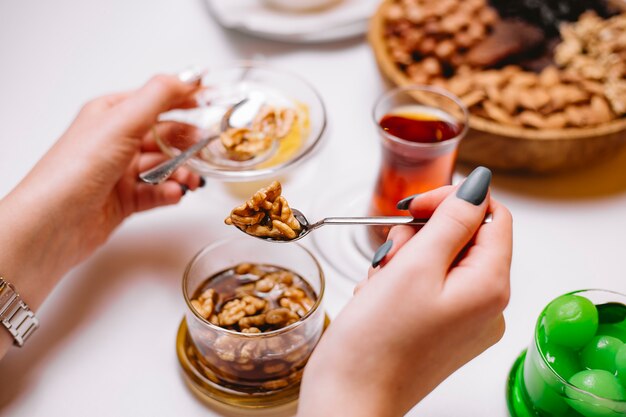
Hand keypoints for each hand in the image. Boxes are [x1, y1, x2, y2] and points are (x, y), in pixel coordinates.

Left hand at [12, 74, 202, 261]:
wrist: (54, 223)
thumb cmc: (75, 170)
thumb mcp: (121, 122)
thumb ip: (158, 97)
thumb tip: (187, 78)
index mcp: (110, 115)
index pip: (155, 100)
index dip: (183, 99)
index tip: (211, 101)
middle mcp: (115, 142)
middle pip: (163, 136)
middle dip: (187, 142)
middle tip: (206, 148)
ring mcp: (119, 172)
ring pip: (163, 166)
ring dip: (181, 172)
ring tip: (190, 180)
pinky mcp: (124, 200)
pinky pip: (156, 193)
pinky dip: (168, 193)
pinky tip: (173, 194)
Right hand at [298, 167, 512, 416]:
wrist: (349, 400)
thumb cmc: (377, 341)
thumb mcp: (415, 267)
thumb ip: (451, 220)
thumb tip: (478, 184)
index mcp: (490, 285)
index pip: (491, 215)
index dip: (452, 201)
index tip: (412, 207)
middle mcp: (486, 304)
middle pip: (462, 238)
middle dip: (419, 238)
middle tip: (389, 257)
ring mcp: (463, 320)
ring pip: (438, 261)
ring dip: (403, 261)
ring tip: (378, 285)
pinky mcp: (440, 329)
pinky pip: (426, 286)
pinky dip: (399, 283)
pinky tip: (377, 300)